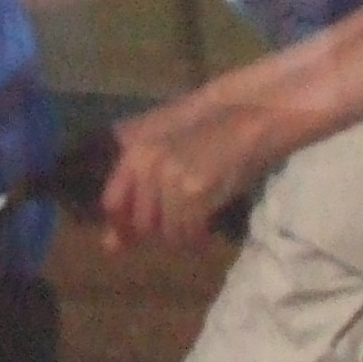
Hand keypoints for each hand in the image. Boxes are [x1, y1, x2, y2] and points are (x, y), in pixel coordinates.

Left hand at [97, 89, 280, 248]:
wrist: (253, 115)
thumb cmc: (210, 131)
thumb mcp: (166, 152)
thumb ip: (135, 195)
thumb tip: (109, 246)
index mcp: (135, 153)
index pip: (111, 204)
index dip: (122, 225)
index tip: (134, 235)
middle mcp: (148, 165)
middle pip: (141, 223)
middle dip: (160, 230)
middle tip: (180, 223)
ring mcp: (171, 178)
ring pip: (166, 232)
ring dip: (181, 236)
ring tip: (197, 224)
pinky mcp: (195, 190)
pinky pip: (188, 232)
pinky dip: (198, 238)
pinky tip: (207, 231)